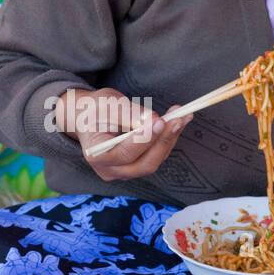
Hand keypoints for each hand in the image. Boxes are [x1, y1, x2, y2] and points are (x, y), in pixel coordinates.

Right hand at [58, 87, 192, 182]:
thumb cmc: (96, 109)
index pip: (124, 153)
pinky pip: (157, 156)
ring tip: (183, 116)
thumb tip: (152, 120)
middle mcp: (110, 169)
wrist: (90, 117)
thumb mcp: (107, 103)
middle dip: (163, 141)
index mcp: (96, 154)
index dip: (144, 139)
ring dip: (170, 138)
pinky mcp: (137, 166)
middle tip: (177, 119)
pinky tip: (180, 121)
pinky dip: (169, 138)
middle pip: (144, 164)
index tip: (159, 121)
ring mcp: (125, 171)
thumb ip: (128, 113)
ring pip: (154, 160)